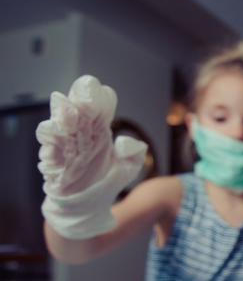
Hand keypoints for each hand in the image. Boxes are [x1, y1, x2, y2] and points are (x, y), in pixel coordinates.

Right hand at [37, 75, 146, 239]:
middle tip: (84, 98)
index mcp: (100, 129)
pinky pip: (48, 149)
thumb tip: (126, 141)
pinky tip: (56, 141)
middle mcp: (81, 134)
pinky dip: (51, 144)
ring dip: (62, 119)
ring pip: (58, 124)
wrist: (88, 208)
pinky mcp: (53, 163)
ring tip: (70, 118)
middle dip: (79, 100)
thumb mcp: (128, 168)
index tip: (105, 95)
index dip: (101, 98)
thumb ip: (133, 153)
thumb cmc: (107, 180)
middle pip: (77, 108)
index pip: (99, 104)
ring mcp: (65, 147)